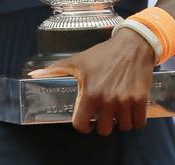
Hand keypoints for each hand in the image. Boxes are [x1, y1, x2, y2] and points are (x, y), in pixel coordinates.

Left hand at [29, 28, 153, 135]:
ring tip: (117, 109)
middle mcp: (108, 100)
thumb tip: (33, 75)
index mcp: (90, 93)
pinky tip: (130, 109)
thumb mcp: (78, 61)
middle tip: (103, 112)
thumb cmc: (103, 54)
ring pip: (122, 127)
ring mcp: (125, 101)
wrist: (132, 45)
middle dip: (102, 123)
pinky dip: (135, 120)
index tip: (86, 119)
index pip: (82, 125)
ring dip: (119, 121)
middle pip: (104, 130)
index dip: (82, 124)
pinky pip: (139, 123)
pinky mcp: (141, 100)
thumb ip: (55, 70)